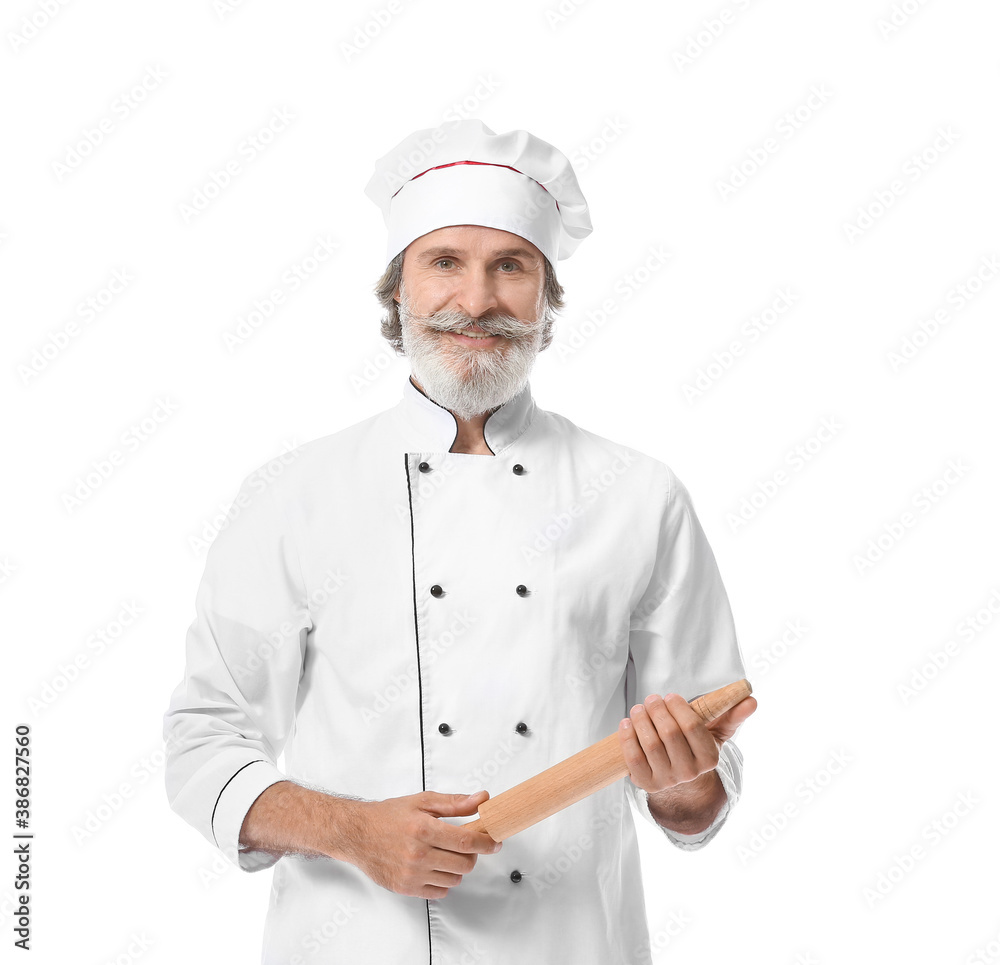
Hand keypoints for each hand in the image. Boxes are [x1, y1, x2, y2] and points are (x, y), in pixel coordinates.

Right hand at [345, 790, 500, 898]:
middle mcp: (418, 854)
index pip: (466, 840)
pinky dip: (442, 880)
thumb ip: (455, 803)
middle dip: (472, 854)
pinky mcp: (406, 888)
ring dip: (456, 867)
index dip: (486, 842)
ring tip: (444, 853)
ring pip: (454, 879)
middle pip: (464, 863)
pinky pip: (440, 891)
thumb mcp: (422, 802)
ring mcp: (411, 874)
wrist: (357, 834)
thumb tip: (481, 799)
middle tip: (465, 844)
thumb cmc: (388, 816)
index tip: (495, 842)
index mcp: (423, 829)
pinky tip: (433, 866)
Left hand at [618, 692, 756, 793]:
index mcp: (709, 759)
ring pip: (649, 744)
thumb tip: (751, 700)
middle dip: (657, 710)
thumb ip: (732, 716)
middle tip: (651, 698)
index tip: (671, 696)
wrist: (679, 779)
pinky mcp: (645, 783)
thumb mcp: (716, 733)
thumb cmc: (695, 746)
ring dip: (640, 720)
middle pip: (669, 734)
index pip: (692, 727)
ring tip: (638, 708)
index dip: (679, 708)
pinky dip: (627, 737)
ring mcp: (666, 780)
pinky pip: (633, 758)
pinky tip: (627, 723)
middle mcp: (689, 773)